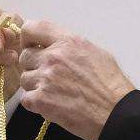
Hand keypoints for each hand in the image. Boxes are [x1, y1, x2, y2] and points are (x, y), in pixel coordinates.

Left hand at [16, 20, 135, 139]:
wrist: (115, 112)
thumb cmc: (110, 84)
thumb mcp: (94, 52)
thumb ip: (69, 47)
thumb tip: (55, 48)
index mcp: (67, 41)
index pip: (32, 28)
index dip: (28, 39)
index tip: (33, 47)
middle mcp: (53, 56)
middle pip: (25, 57)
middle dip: (34, 67)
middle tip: (49, 78)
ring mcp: (45, 78)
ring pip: (25, 79)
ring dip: (35, 87)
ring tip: (54, 94)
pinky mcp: (41, 100)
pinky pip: (26, 99)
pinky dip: (35, 104)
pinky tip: (51, 105)